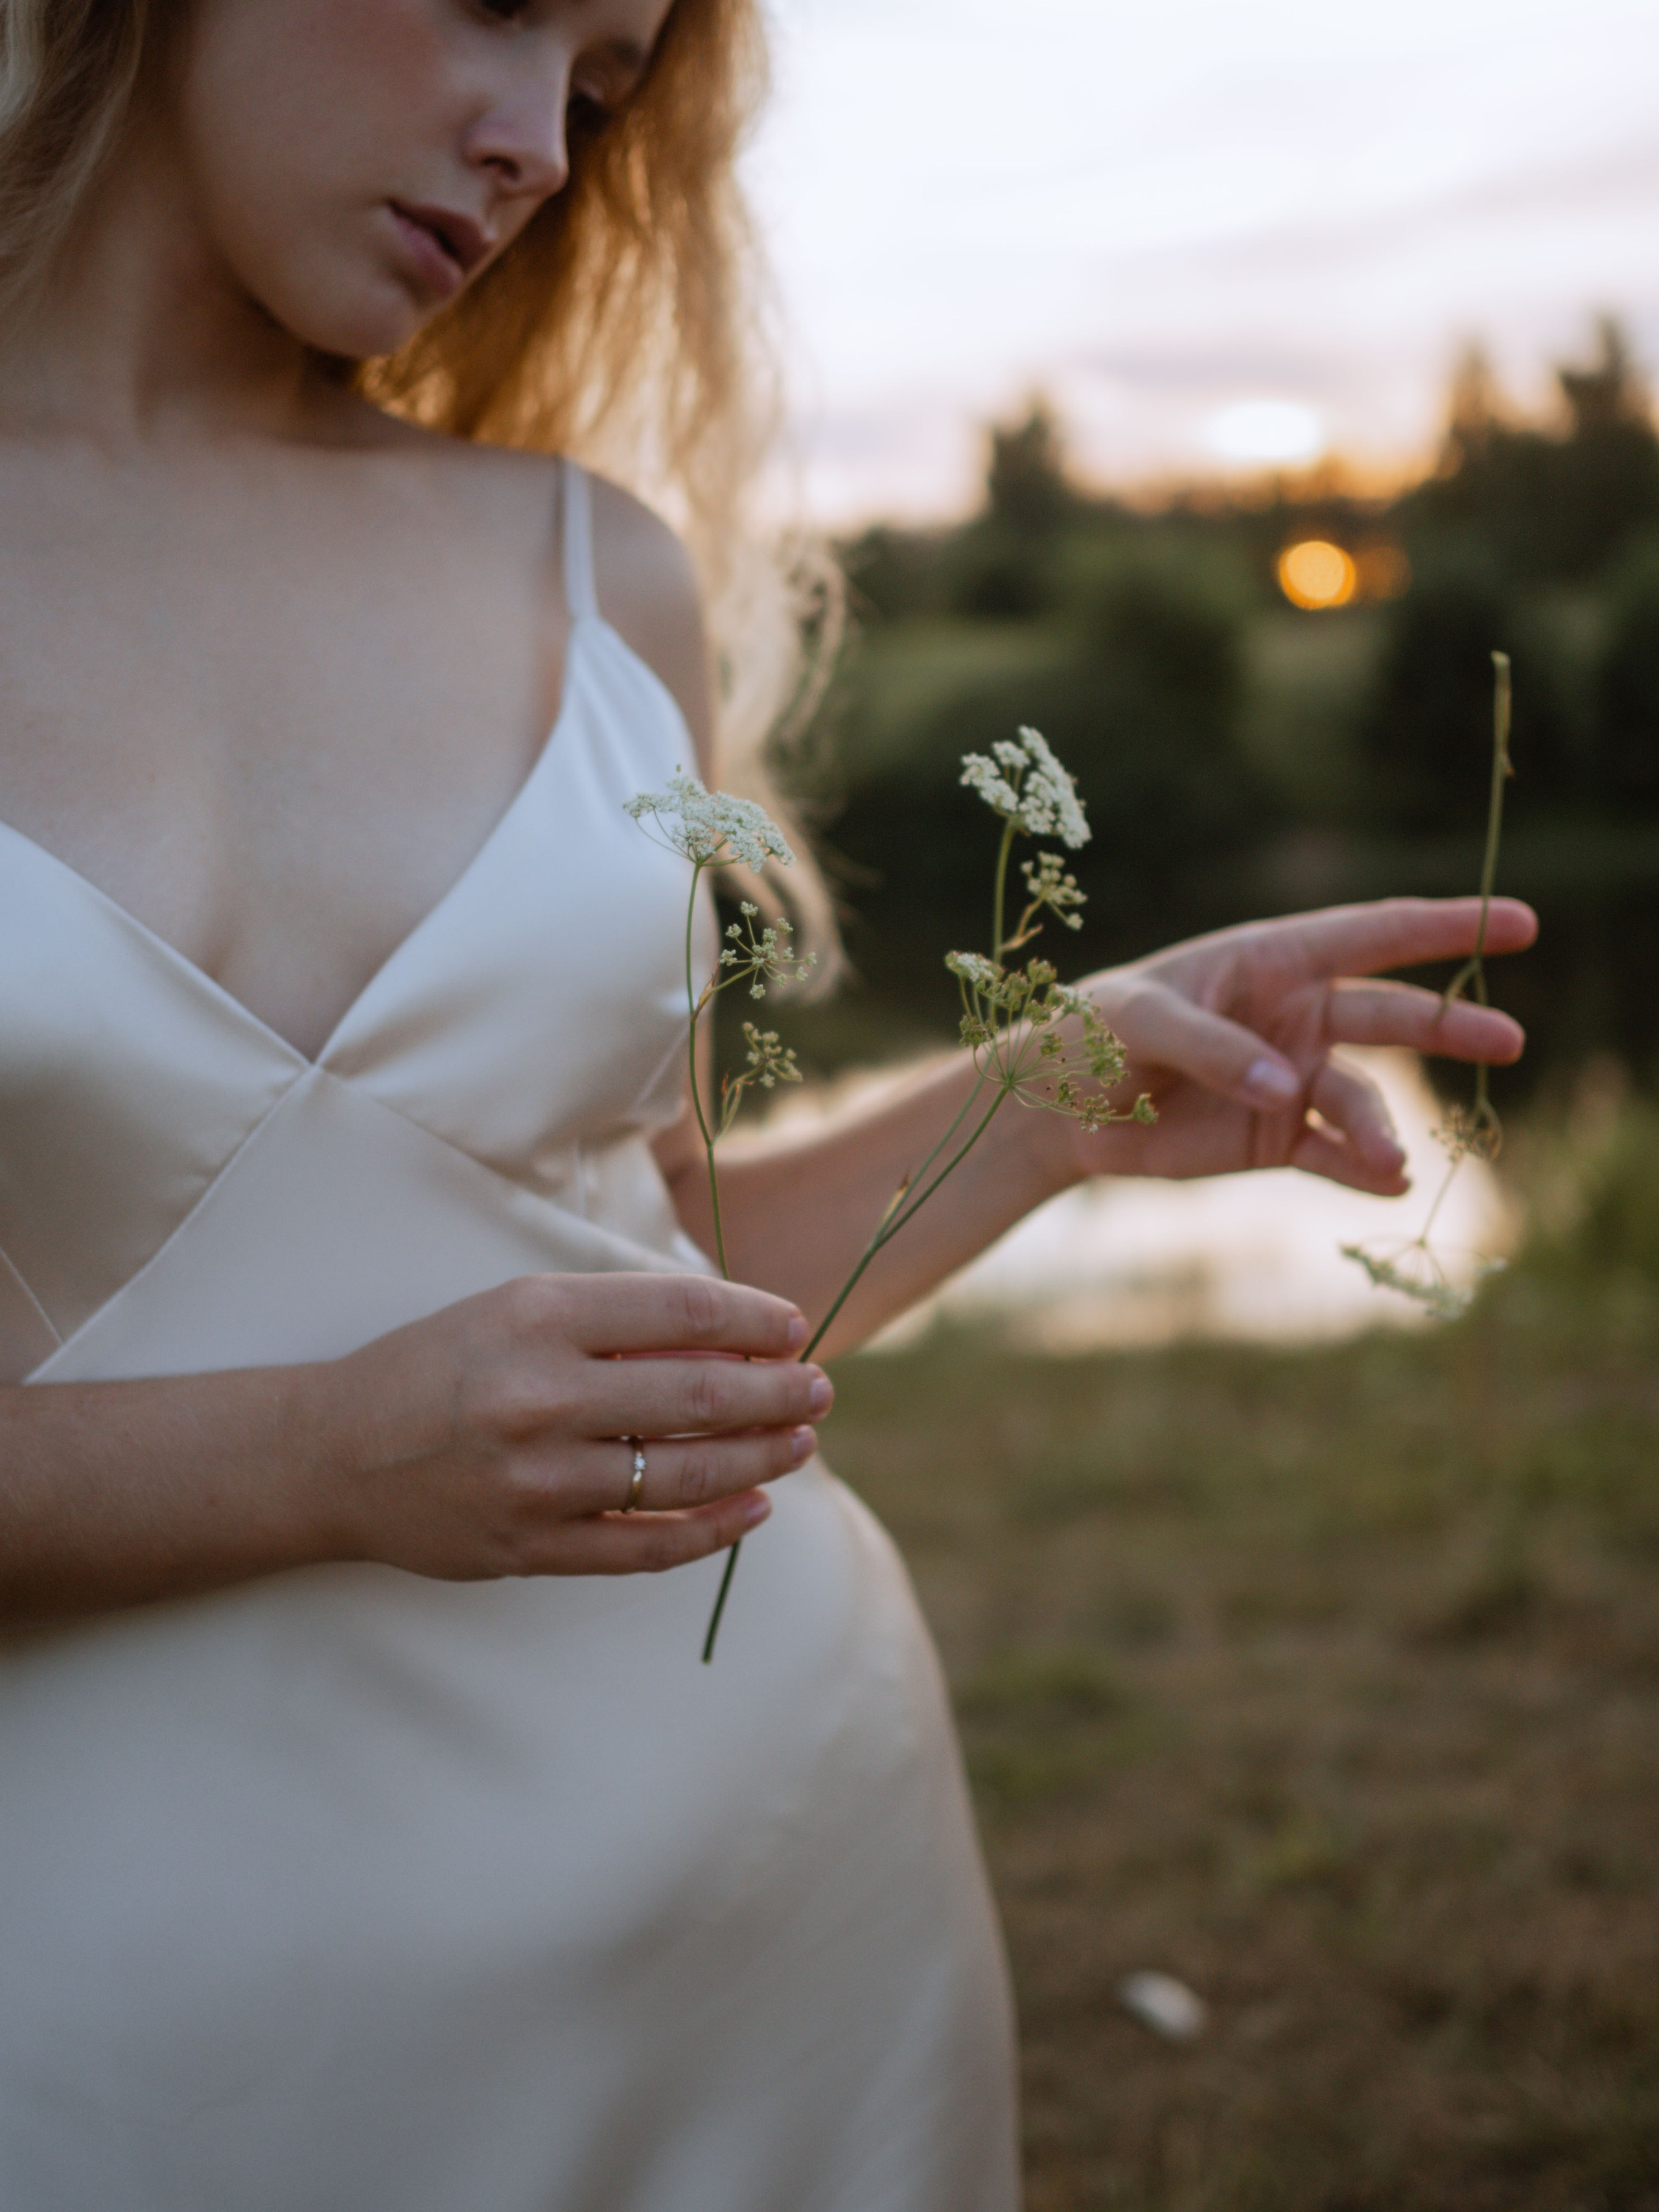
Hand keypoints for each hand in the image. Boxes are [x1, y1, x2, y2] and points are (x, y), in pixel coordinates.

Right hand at [319, 1273, 828, 1580]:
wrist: (334, 1452)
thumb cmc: (438, 1366)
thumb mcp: (515, 1308)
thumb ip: (615, 1319)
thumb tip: (733, 1339)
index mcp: (538, 1317)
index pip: (681, 1312)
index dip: (754, 1319)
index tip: (794, 1327)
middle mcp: (542, 1396)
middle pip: (700, 1396)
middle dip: (777, 1393)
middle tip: (820, 1388)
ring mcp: (538, 1480)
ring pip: (685, 1476)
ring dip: (761, 1459)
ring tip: (800, 1442)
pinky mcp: (530, 1547)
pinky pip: (647, 1548)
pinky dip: (713, 1532)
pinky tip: (754, 1510)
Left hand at [1061, 896, 1537, 1191]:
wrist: (1057, 1109)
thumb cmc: (1090, 1035)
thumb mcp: (1132, 1022)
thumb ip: (1207, 1046)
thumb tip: (1284, 1087)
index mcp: (1269, 960)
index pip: (1370, 934)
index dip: (1445, 925)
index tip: (1521, 921)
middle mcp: (1296, 1016)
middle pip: (1390, 1015)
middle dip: (1450, 1024)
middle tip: (1508, 1039)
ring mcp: (1292, 1079)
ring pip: (1361, 1098)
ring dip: (1382, 1127)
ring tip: (1394, 1159)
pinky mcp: (1276, 1139)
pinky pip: (1333, 1156)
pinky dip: (1362, 1170)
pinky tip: (1390, 1183)